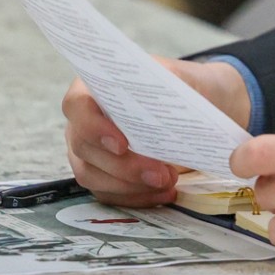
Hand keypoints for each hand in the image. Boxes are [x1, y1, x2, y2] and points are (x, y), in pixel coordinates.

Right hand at [62, 57, 249, 207]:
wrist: (198, 107)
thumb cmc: (181, 88)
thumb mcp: (180, 77)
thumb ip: (168, 84)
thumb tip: (163, 100)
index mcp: (94, 88)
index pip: (77, 106)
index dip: (94, 127)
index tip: (123, 144)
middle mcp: (82, 122)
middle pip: (85, 148)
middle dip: (123, 166)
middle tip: (161, 174)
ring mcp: (88, 152)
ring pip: (92, 176)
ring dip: (130, 186)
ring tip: (168, 183)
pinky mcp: (101, 176)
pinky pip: (107, 193)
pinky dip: (136, 197)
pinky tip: (163, 194)